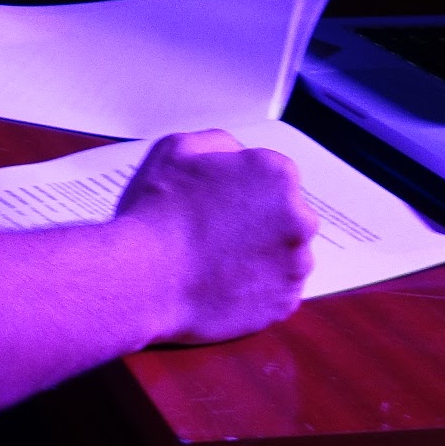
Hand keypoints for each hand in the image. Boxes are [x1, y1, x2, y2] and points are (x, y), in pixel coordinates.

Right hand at [116, 129, 317, 345]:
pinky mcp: (285, 302)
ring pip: (284, 253)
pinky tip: (222, 281)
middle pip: (285, 214)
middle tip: (216, 229)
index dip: (243, 185)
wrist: (146, 278)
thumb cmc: (157, 212)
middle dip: (259, 220)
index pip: (272, 174)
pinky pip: (276, 290)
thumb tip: (236, 154)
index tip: (219, 199)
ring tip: (215, 259)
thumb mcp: (177, 147)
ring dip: (260, 254)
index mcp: (276, 174)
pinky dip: (256, 287)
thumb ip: (220, 143)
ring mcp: (295, 264)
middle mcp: (298, 218)